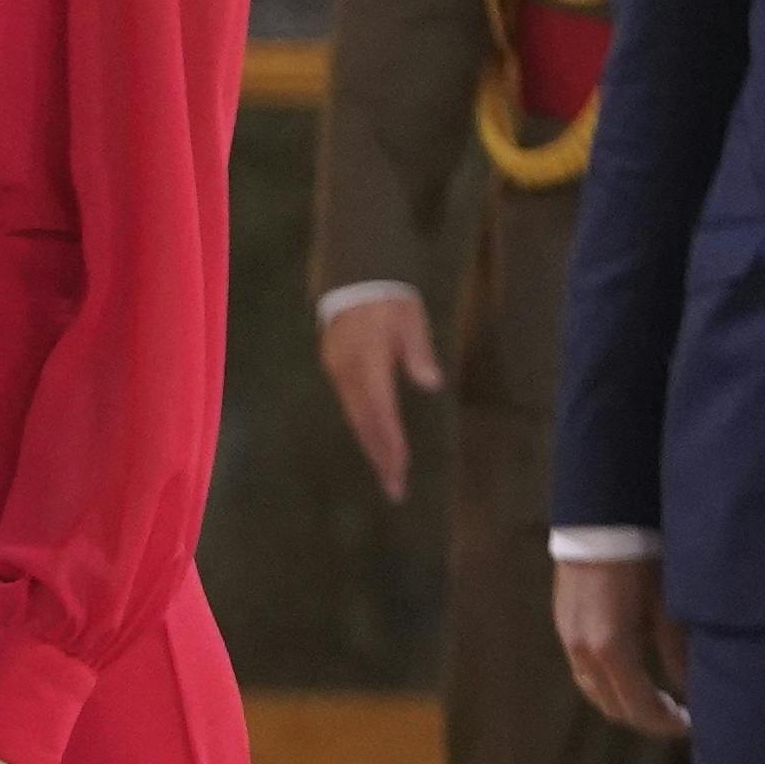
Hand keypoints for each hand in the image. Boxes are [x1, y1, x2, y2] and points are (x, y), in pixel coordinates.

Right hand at [318, 293, 444, 501]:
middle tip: (394, 489)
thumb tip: (430, 383)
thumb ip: (417, 352)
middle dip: (379, 456)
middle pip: (363, 422)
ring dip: (370, 445)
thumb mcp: (410, 319)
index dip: (391, 443)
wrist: (354, 275)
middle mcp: (347, 372)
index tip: (400, 471)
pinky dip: (363, 427)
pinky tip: (371, 437)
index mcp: (368, 363)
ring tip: (384, 470)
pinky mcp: (334, 366)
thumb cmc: (388, 298)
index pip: (380, 412)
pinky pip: (349, 405)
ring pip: (354, 416)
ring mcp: (337, 370)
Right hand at [556, 555, 690, 737]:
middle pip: (613, 707)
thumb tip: (691, 690)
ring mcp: (568, 640)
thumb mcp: (668, 610)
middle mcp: (582, 653)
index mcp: (611, 649)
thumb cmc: (640, 563)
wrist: (600, 525)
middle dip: (647, 718)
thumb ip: (678, 654)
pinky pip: (584, 673)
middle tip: (678, 716)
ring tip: (655, 698)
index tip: (693, 723)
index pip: (639, 707)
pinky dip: (608, 684)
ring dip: (624, 703)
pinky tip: (631, 673)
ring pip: (594, 693)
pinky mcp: (563, 627)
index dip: (667, 723)